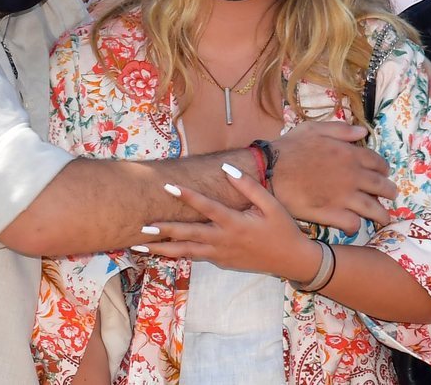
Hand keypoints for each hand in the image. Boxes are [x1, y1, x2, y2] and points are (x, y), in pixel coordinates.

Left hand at [137, 165, 320, 281]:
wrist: (291, 261)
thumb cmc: (282, 229)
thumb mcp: (271, 205)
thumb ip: (249, 187)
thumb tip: (227, 168)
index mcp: (235, 224)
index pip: (206, 207)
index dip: (187, 196)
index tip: (168, 186)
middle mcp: (224, 241)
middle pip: (188, 235)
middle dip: (164, 231)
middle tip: (141, 226)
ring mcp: (220, 255)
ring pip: (186, 252)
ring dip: (162, 249)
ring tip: (139, 246)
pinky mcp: (221, 263)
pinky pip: (195, 257)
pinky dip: (177, 254)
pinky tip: (161, 250)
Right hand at [270, 121, 396, 232]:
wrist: (269, 172)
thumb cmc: (288, 148)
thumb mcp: (313, 129)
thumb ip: (340, 129)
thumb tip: (362, 131)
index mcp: (349, 154)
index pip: (378, 163)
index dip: (383, 169)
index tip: (383, 173)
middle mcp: (352, 176)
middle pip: (382, 187)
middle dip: (389, 192)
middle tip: (390, 196)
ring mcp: (344, 197)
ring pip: (374, 209)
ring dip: (382, 215)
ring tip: (383, 219)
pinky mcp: (331, 214)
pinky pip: (352, 223)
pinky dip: (355, 226)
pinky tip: (353, 226)